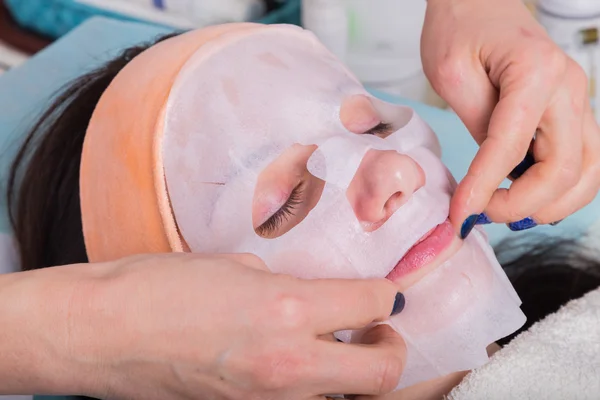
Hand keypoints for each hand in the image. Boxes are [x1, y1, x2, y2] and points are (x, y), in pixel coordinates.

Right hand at [68, 253, 405, 398]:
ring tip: (340, 349)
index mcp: (287, 308)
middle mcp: (289, 362)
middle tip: (375, 329)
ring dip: (356, 376)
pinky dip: (316, 387)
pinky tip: (300, 364)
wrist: (105, 334)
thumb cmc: (159, 287)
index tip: (379, 291)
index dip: (384, 294)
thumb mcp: (235, 267)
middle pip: (383, 373)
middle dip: (390, 347)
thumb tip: (317, 295)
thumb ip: (287, 284)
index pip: (373, 303)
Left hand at [422, 0, 599, 234]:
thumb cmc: (460, 28)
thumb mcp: (451, 73)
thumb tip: (490, 178)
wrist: (479, 1)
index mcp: (535, 72)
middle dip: (522, 204)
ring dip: (550, 204)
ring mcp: (578, 100)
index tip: (459, 215)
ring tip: (503, 210)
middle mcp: (569, 88)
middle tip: (479, 213)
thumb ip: (477, 124)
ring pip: (587, 173)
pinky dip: (560, 189)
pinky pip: (583, 162)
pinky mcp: (573, 112)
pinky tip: (526, 195)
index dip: (484, 188)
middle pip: (564, 169)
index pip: (511, 147)